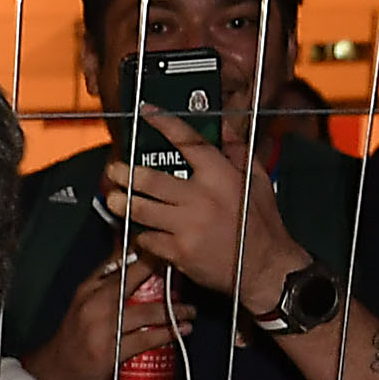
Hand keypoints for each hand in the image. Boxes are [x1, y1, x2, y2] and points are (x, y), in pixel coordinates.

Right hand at [21, 251, 182, 379]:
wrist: (58, 369)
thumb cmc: (75, 334)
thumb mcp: (84, 299)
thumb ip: (105, 276)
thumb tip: (125, 250)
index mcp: (90, 289)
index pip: (118, 262)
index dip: (144, 253)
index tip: (164, 248)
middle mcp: (96, 305)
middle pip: (134, 282)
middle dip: (162, 273)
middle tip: (184, 271)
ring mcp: (105, 328)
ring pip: (146, 313)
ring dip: (173, 311)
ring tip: (189, 311)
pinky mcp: (113, 351)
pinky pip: (146, 339)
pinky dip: (167, 334)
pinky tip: (181, 331)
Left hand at [106, 106, 311, 310]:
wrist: (266, 267)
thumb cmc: (261, 223)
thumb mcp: (257, 180)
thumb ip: (238, 151)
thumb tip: (224, 125)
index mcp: (221, 176)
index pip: (189, 142)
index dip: (165, 124)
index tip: (147, 112)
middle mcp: (201, 199)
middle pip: (151, 180)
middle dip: (126, 173)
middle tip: (113, 169)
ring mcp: (187, 227)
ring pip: (142, 211)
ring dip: (122, 204)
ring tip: (113, 199)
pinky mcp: (179, 252)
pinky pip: (149, 239)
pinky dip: (142, 235)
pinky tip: (140, 231)